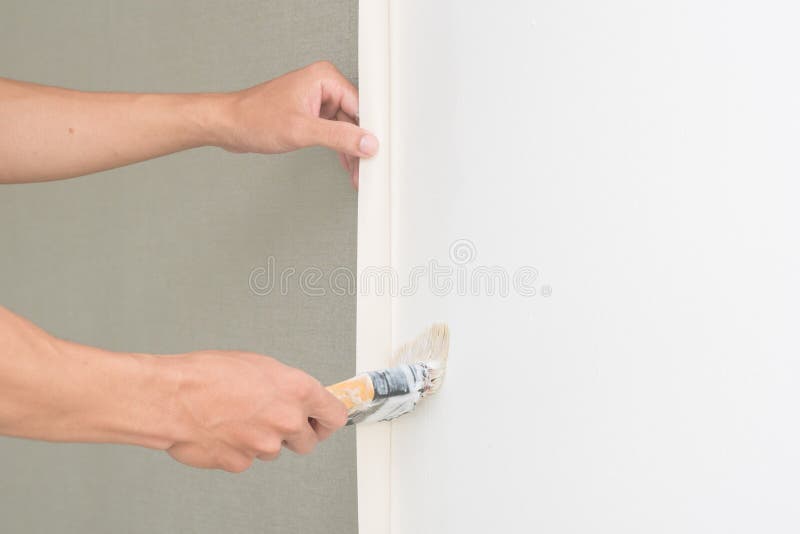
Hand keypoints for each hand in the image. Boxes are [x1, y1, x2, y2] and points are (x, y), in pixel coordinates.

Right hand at [164, 350, 347, 472]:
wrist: (172, 398)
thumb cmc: (207, 375)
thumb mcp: (258, 365)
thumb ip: (284, 385)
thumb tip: (293, 395)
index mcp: (297, 390)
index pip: (334, 415)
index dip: (327, 419)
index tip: (323, 420)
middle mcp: (286, 420)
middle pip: (309, 440)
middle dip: (296, 433)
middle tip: (276, 419)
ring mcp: (266, 445)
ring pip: (276, 450)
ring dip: (263, 439)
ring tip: (239, 418)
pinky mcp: (243, 463)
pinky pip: (249, 459)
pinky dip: (240, 448)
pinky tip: (225, 430)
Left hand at [215, 61, 378, 188]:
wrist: (228, 126)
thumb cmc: (254, 118)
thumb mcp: (302, 130)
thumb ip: (338, 137)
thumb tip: (367, 142)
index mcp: (324, 77)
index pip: (361, 106)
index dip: (371, 131)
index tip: (378, 151)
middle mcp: (323, 86)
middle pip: (355, 119)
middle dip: (361, 145)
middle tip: (368, 168)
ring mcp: (316, 100)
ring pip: (345, 129)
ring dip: (351, 152)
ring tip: (358, 174)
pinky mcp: (310, 115)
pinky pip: (333, 132)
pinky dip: (339, 149)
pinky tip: (347, 164)